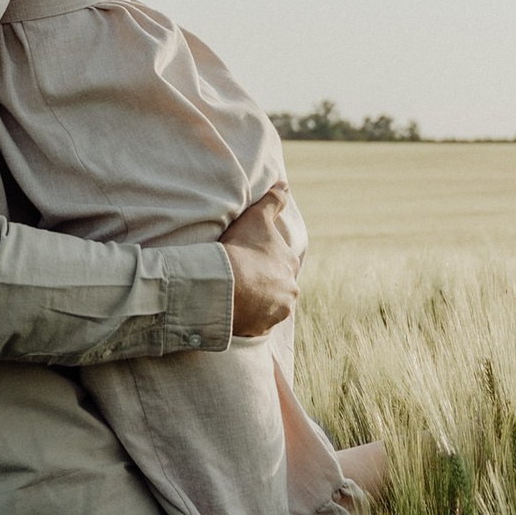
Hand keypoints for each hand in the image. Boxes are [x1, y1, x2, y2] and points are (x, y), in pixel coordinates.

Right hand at [222, 189, 301, 340]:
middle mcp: (291, 290)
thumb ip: (274, 200)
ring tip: (236, 296)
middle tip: (242, 279)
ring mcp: (277, 312)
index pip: (281, 262)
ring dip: (257, 303)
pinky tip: (234, 311)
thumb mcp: (257, 216)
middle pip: (278, 286)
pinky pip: (255, 324)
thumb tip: (286, 185)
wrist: (225, 283)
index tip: (248, 260)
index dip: (264, 260)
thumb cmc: (241, 247)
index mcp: (291, 264)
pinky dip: (247, 319)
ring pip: (269, 306)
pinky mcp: (262, 329)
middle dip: (264, 284)